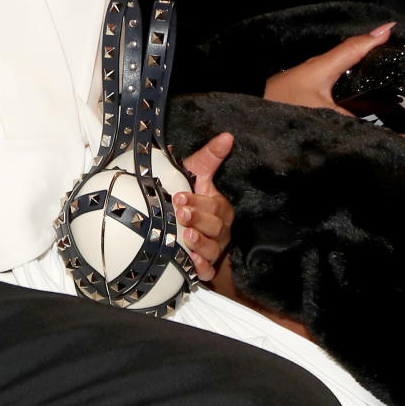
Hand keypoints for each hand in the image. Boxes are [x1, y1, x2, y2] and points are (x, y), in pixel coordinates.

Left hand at [176, 132, 234, 280]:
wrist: (176, 217)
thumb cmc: (188, 190)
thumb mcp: (197, 171)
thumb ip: (211, 155)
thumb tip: (227, 136)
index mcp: (220, 206)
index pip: (216, 205)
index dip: (199, 202)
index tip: (180, 196)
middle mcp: (221, 228)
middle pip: (216, 227)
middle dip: (198, 219)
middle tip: (180, 213)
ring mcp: (215, 247)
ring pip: (213, 248)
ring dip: (200, 243)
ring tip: (186, 236)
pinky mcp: (207, 265)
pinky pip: (208, 270)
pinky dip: (201, 267)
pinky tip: (192, 261)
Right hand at [264, 24, 404, 157]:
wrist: (253, 119)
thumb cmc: (283, 95)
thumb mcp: (317, 70)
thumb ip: (351, 51)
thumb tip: (385, 30)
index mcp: (343, 130)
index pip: (387, 140)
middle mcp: (345, 146)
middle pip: (387, 150)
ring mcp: (339, 151)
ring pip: (376, 151)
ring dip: (399, 149)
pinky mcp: (332, 149)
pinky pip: (363, 148)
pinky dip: (380, 145)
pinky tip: (393, 141)